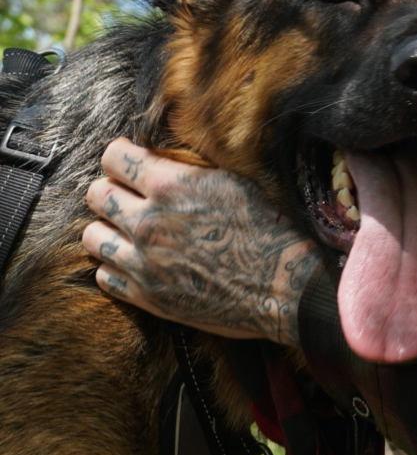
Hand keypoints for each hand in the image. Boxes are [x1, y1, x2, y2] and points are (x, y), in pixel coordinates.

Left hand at [82, 138, 320, 346]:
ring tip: (130, 231)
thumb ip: (191, 173)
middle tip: (130, 197)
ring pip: (93, 237)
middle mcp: (149, 222)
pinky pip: (105, 276)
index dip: (123, 158)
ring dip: (109, 230)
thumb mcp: (235, 183)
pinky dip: (116, 266)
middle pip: (97, 195)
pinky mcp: (148, 296)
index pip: (115, 158)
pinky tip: (139, 261)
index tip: (133, 164)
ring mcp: (144, 262)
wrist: (285, 285)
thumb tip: (166, 162)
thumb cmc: (271, 229)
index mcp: (172, 186)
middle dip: (112, 191)